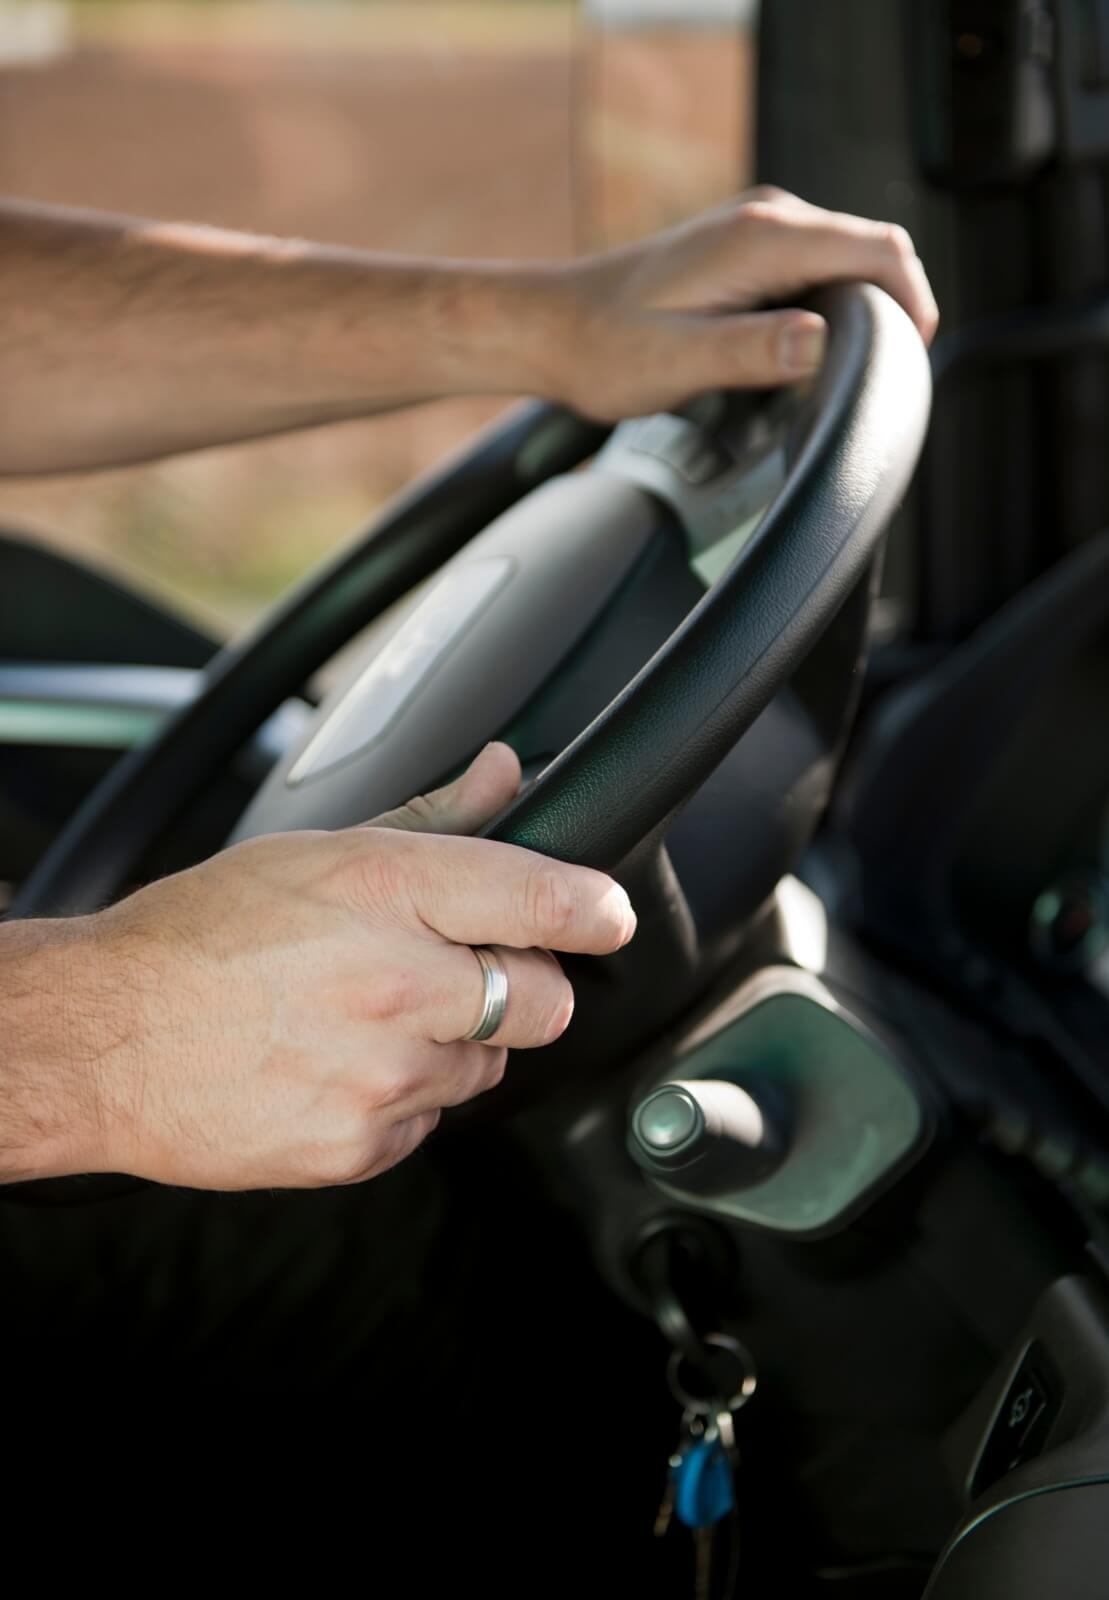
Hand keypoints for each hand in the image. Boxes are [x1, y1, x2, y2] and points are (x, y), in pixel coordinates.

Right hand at [6, 745, 633, 1189]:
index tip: (605, 916)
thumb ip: (432, 816)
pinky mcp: (363, 1144)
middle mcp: (395, 981)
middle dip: (522, 985)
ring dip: (456, 1045)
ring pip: (490, 1065)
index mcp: (386, 889)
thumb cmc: (198, 936)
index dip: (593, 908)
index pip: (544, 897)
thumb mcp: (313, 851)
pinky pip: (433, 1121)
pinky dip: (406, 1098)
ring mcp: (383, 1072)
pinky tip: (342, 1067)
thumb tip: (507, 773)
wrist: (104, 1041)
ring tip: (372, 1020)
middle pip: (545, 999)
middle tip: (463, 972)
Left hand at [557, 186, 938, 419]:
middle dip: (891, 311)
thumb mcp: (679, 363)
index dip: (912, 302)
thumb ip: (752, 351)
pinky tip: (806, 357)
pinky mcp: (748, 250)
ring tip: (841, 375)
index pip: (879, 248)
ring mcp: (759, 229)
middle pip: (873, 250)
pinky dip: (829, 309)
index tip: (908, 361)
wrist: (553, 328)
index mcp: (763, 238)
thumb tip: (820, 341)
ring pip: (847, 261)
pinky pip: (816, 270)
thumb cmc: (606, 350)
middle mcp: (768, 218)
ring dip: (859, 313)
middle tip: (876, 382)